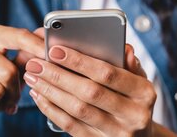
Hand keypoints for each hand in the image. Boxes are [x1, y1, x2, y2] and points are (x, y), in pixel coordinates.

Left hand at [23, 42, 156, 136]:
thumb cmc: (135, 100)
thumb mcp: (139, 81)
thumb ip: (130, 64)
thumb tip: (124, 48)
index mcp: (144, 93)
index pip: (108, 73)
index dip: (80, 62)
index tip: (55, 50)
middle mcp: (134, 115)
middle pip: (89, 92)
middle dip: (58, 75)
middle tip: (36, 63)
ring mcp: (117, 133)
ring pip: (77, 110)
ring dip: (51, 92)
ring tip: (33, 77)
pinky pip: (71, 126)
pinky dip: (51, 110)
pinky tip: (39, 96)